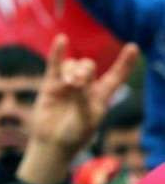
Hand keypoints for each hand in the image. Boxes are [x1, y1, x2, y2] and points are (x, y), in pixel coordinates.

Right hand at [18, 35, 138, 183]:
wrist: (52, 144)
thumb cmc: (74, 135)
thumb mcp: (85, 118)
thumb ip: (82, 98)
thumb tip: (74, 79)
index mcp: (101, 96)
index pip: (116, 76)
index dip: (124, 63)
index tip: (133, 47)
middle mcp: (86, 87)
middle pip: (89, 66)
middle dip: (84, 70)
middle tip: (76, 83)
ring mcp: (67, 84)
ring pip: (72, 64)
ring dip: (71, 70)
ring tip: (67, 84)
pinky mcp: (51, 85)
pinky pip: (54, 64)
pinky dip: (57, 52)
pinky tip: (61, 40)